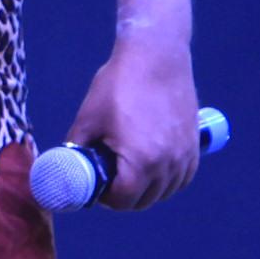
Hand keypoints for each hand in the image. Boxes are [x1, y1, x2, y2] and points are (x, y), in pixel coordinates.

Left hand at [62, 34, 200, 209]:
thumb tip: (64, 165)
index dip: (105, 199)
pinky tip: (153, 170)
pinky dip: (167, 181)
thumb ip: (75, 146)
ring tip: (129, 174)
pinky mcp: (194, 146)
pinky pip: (182, 178)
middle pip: (144, 201)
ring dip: (146, 190)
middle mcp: (167, 164)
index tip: (97, 189)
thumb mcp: (88, 119)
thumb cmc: (119, 85)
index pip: (123, 201)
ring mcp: (184, 156)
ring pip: (165, 192)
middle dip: (124, 197)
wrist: (156, 57)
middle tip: (109, 181)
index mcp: (140, 161)